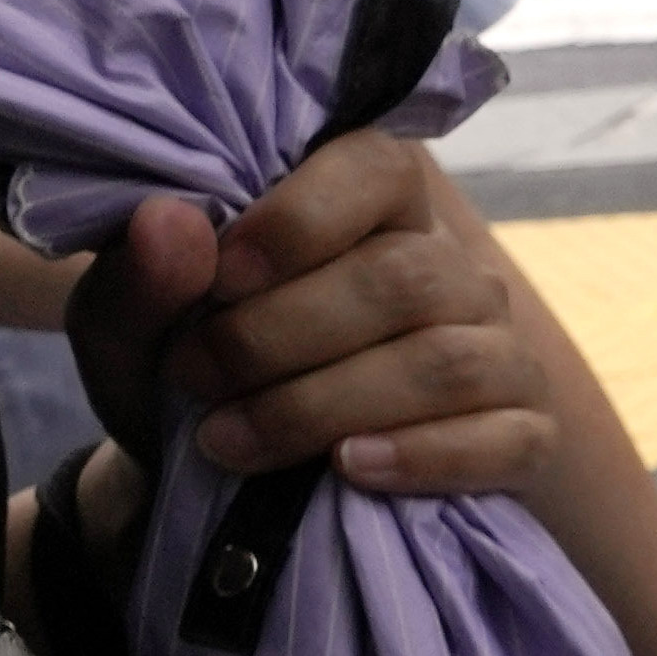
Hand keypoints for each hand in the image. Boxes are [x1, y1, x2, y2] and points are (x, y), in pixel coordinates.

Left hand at [69, 127, 558, 492]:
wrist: (220, 488)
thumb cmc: (190, 377)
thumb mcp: (132, 332)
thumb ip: (141, 278)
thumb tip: (172, 224)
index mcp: (367, 208)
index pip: (376, 168)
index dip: (303, 218)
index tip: (224, 276)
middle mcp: (449, 268)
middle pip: (404, 278)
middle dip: (283, 334)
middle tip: (195, 376)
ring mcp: (498, 351)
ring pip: (447, 361)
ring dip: (326, 404)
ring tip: (232, 439)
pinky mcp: (524, 434)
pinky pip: (508, 439)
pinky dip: (425, 457)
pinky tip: (348, 469)